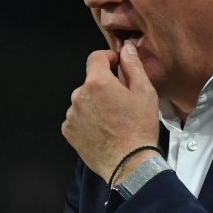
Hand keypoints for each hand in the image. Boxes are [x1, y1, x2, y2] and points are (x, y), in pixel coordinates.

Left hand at [62, 41, 161, 182]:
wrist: (129, 163)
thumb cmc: (139, 127)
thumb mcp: (145, 92)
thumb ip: (133, 66)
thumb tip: (126, 48)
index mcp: (97, 82)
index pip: (96, 57)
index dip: (108, 58)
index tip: (117, 65)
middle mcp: (79, 95)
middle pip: (91, 81)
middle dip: (104, 86)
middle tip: (121, 102)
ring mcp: (71, 114)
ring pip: (83, 100)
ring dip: (95, 104)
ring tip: (112, 120)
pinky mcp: (68, 130)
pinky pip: (77, 118)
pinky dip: (87, 120)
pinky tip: (101, 130)